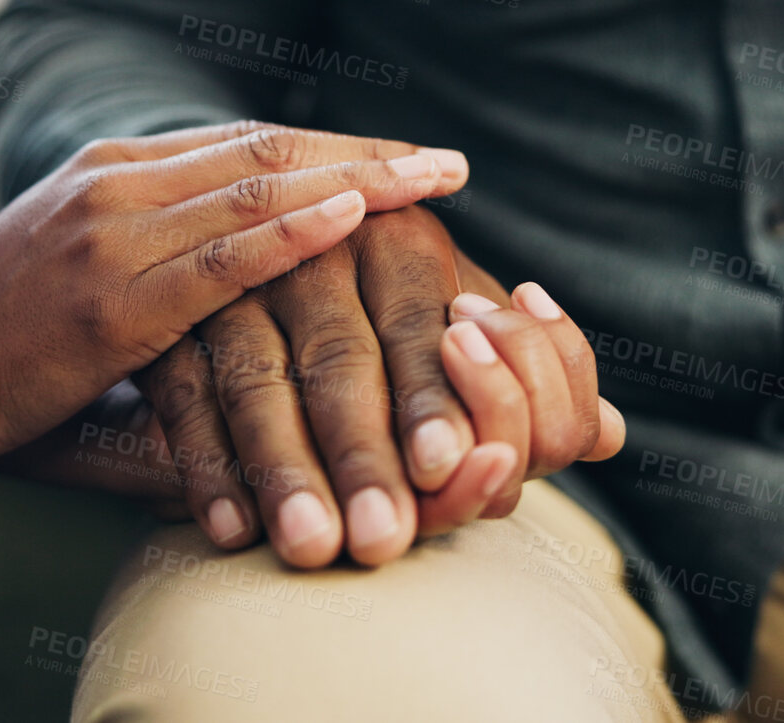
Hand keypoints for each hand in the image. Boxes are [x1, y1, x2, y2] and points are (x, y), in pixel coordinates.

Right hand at [0, 123, 469, 463]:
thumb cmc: (0, 337)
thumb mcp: (81, 263)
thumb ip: (157, 247)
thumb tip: (249, 265)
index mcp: (115, 167)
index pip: (249, 140)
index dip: (336, 145)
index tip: (407, 157)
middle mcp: (117, 180)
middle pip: (268, 149)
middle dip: (366, 154)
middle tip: (448, 164)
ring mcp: (111, 233)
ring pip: (257, 190)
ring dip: (357, 181)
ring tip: (433, 184)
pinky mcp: (110, 300)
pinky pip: (219, 259)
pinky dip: (292, 233)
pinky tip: (352, 219)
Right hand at [135, 204, 623, 567]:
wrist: (257, 252)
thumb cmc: (389, 316)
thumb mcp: (460, 326)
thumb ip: (535, 382)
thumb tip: (613, 436)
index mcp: (401, 235)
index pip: (426, 324)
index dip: (434, 398)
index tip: (446, 468)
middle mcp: (317, 244)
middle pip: (341, 358)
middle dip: (361, 455)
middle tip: (383, 541)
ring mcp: (235, 281)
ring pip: (257, 381)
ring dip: (284, 471)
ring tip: (312, 548)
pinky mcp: (169, 319)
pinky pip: (181, 398)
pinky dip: (205, 468)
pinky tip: (232, 531)